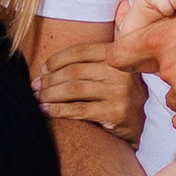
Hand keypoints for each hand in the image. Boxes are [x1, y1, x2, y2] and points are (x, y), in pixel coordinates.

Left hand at [31, 46, 146, 139]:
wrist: (141, 124)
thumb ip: (89, 62)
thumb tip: (45, 68)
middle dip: (49, 79)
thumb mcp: (111, 71)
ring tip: (37, 97)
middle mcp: (120, 72)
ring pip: (74, 90)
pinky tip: (45, 110)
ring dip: (50, 94)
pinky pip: (78, 110)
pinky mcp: (115, 114)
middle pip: (74, 72)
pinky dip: (57, 110)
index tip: (43, 69)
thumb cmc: (117, 94)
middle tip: (35, 86)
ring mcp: (119, 93)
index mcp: (117, 55)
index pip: (80, 51)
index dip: (57, 59)